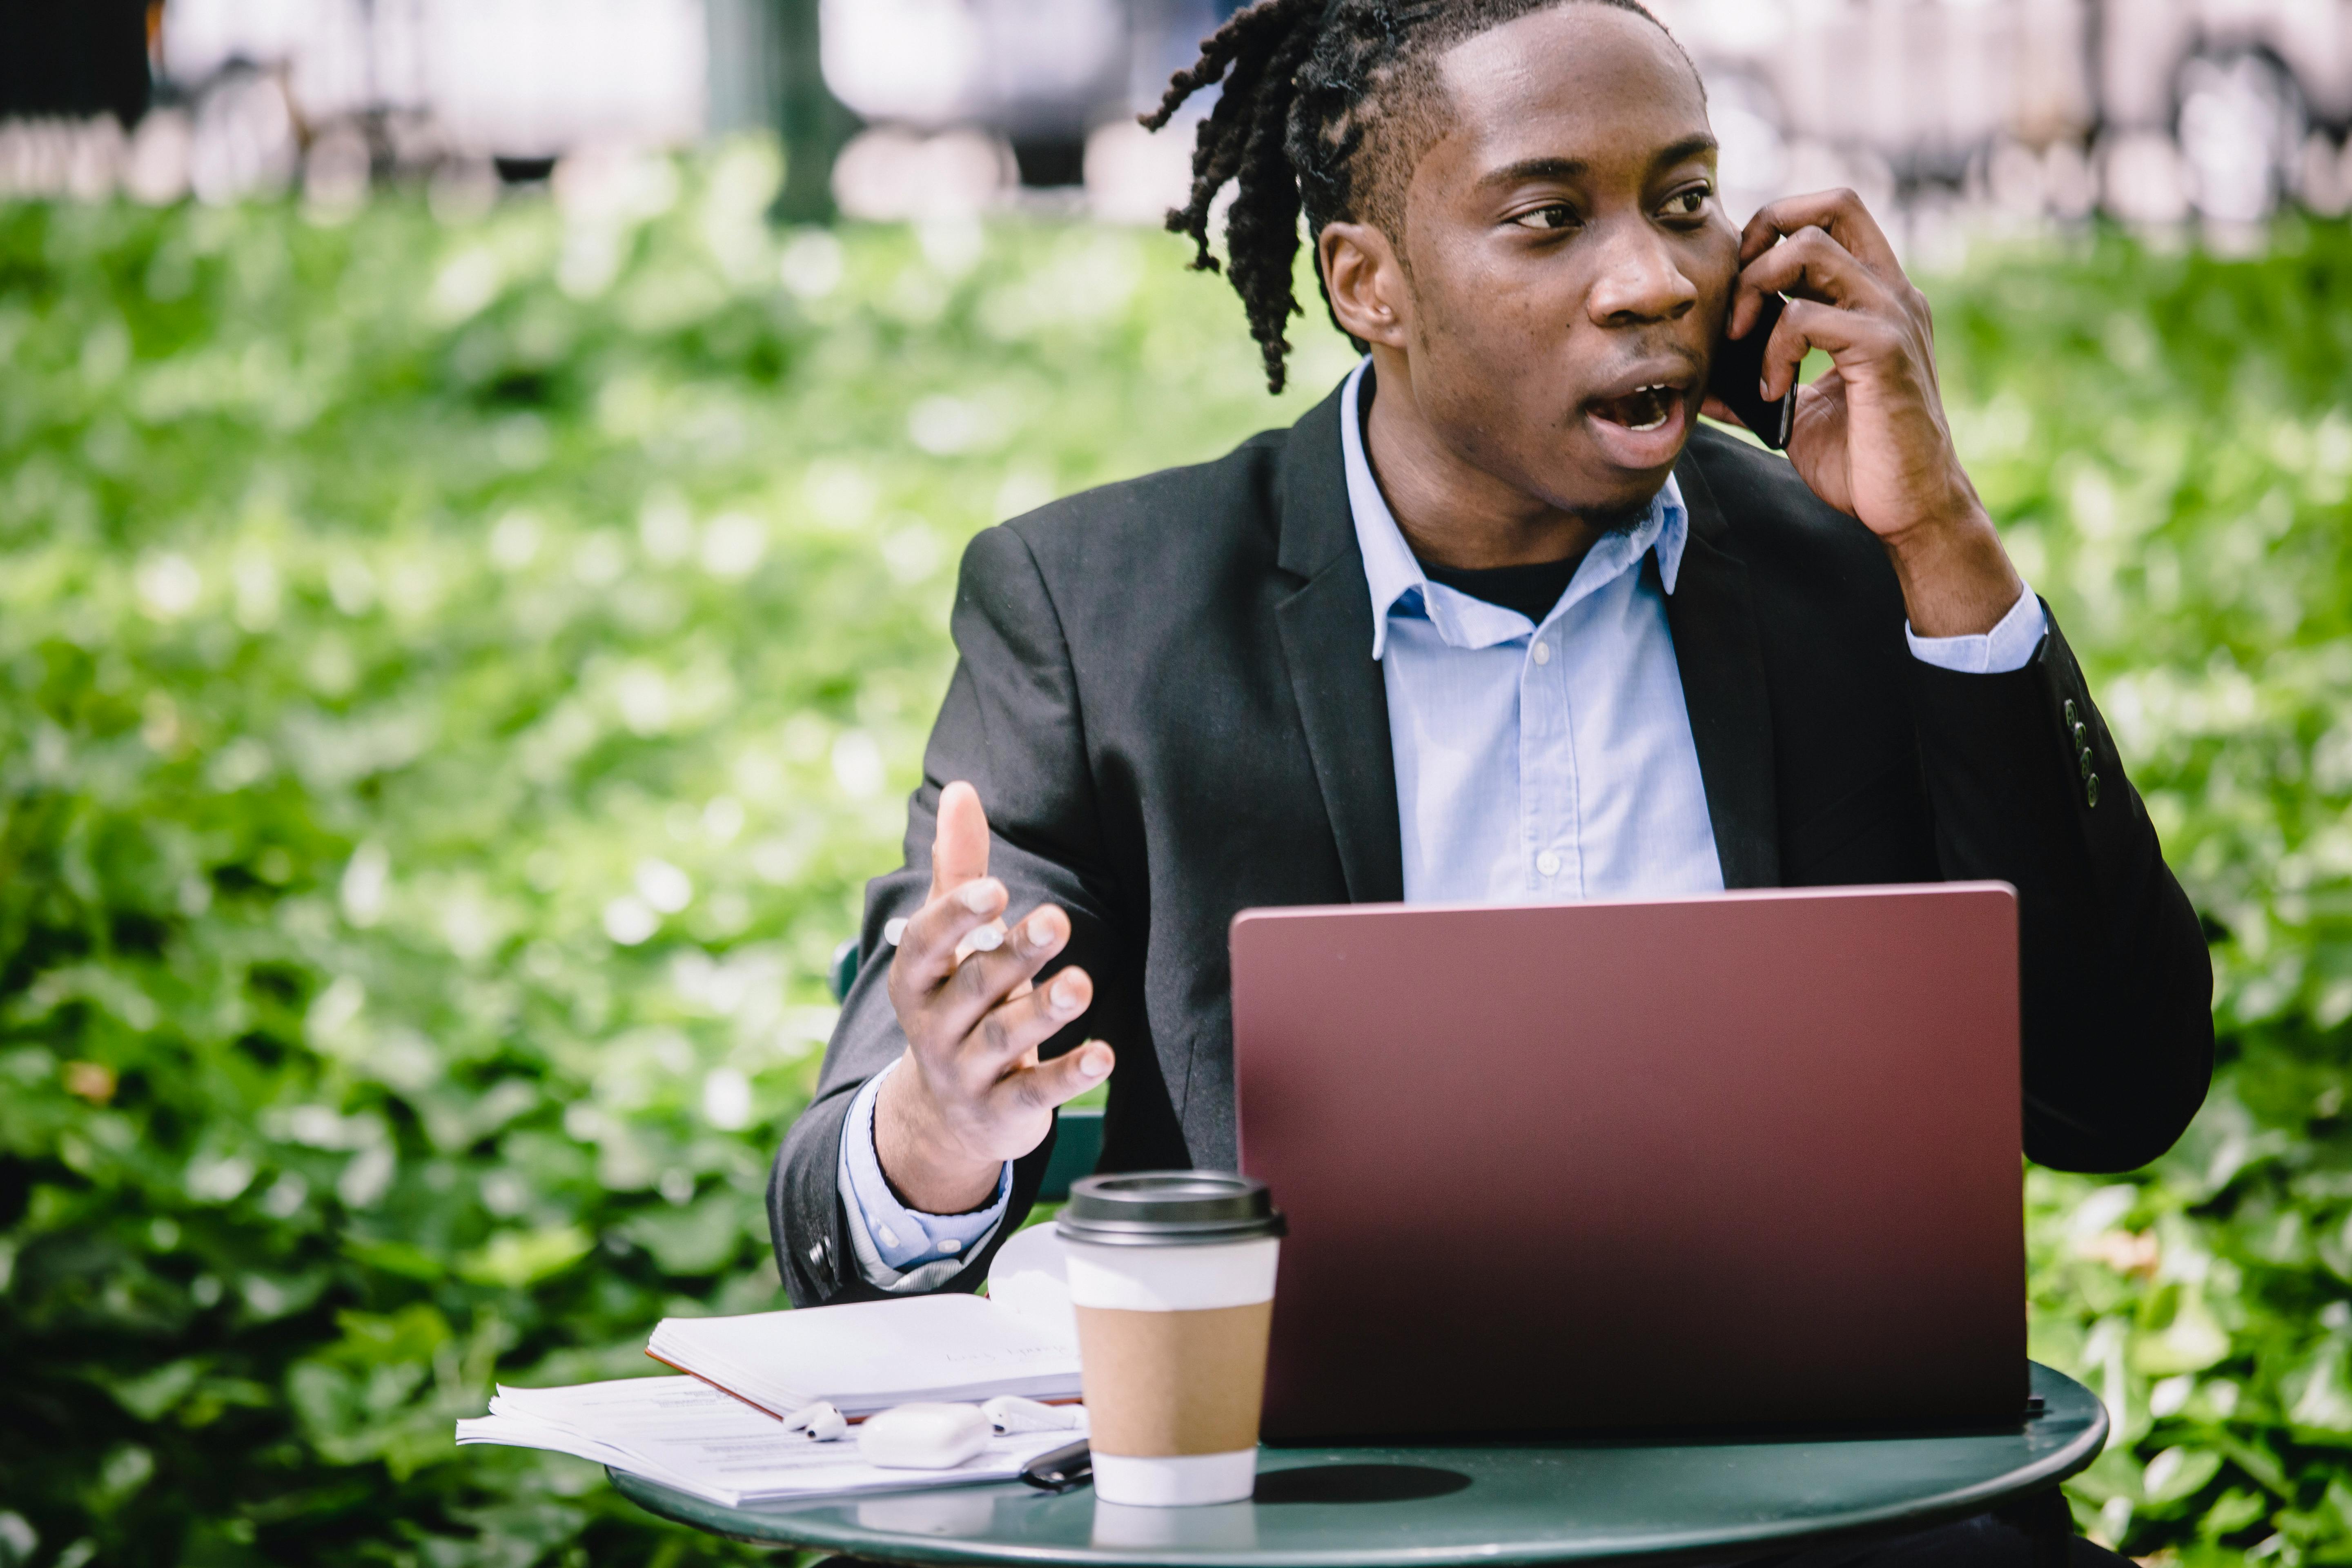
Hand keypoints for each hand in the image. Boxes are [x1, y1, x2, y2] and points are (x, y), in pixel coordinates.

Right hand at [874, 780, 1113, 1213]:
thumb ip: (958, 869)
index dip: (956, 917)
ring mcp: (965, 1074)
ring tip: (1081, 983)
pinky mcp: (1002, 1112)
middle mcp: (933, 1028)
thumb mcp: (950, 942)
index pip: (926, 944)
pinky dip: (1069, 1075)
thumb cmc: (957, 1001)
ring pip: (1005, 1040)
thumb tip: (961, 790)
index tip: (995, 889)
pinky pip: (1035, 1093)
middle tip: (1057, 920)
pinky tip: (1104, 1055)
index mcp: (915, 979)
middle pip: (975, 987)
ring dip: (1043, 1011)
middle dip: (1014, 955)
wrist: (947, 1116)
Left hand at [1704, 189, 2022, 637]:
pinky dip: (1774, 348)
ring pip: (1811, 247)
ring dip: (1757, 288)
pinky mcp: (1884, 350)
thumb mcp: (1794, 411)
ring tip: (1743, 342)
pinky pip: (1808, 316)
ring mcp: (1892, 315)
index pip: (1830, 216)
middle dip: (1766, 233)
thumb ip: (1753, 382)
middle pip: (1832, 204)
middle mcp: (1891, 292)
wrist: (1910, 508)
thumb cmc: (1859, 459)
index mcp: (1875, 295)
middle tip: (1737, 298)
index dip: (1773, 232)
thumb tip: (1697, 381)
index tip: (1739, 288)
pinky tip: (1771, 390)